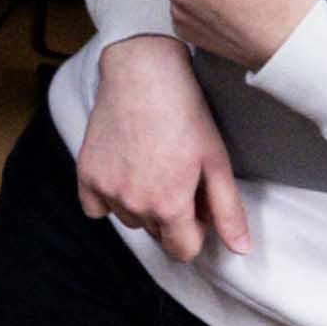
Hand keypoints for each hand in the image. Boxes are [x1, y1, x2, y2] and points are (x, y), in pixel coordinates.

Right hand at [73, 30, 250, 262]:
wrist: (143, 75)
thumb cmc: (185, 114)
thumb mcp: (216, 162)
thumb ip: (227, 210)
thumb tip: (240, 249)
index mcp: (168, 205)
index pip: (182, 250)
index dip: (196, 231)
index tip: (198, 203)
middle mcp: (132, 204)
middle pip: (156, 234)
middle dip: (170, 216)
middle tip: (178, 177)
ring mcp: (105, 190)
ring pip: (128, 220)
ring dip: (142, 206)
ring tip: (153, 168)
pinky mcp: (85, 175)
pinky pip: (96, 209)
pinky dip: (109, 199)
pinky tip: (125, 174)